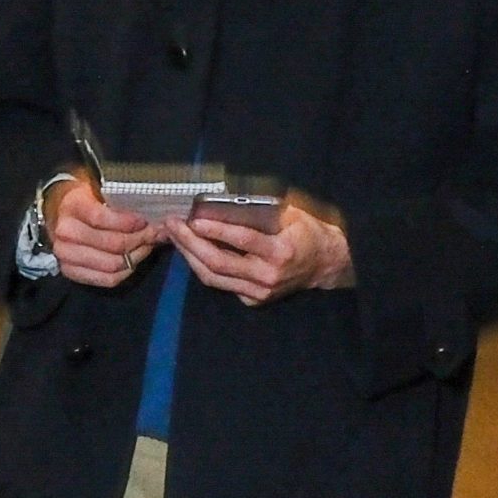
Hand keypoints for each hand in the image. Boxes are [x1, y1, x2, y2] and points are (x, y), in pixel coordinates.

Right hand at [42, 173, 157, 288]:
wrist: (57, 212)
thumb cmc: (84, 200)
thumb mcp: (97, 191)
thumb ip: (120, 203)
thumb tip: (151, 218)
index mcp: (72, 208)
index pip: (102, 219)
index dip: (128, 223)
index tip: (145, 221)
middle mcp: (65, 234)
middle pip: (111, 245)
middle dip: (139, 240)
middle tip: (153, 234)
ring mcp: (66, 256)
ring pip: (111, 265)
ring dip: (135, 257)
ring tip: (145, 246)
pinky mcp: (70, 272)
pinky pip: (106, 279)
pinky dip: (125, 272)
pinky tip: (133, 261)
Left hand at [167, 191, 351, 302]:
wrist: (324, 265)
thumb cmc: (308, 233)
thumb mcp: (293, 215)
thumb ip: (264, 209)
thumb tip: (229, 196)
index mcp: (280, 252)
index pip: (242, 241)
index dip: (216, 230)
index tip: (194, 220)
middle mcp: (267, 276)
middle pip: (218, 262)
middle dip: (190, 243)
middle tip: (172, 225)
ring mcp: (258, 292)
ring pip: (213, 278)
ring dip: (189, 256)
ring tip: (174, 237)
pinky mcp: (252, 300)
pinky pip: (220, 284)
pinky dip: (202, 267)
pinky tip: (191, 252)